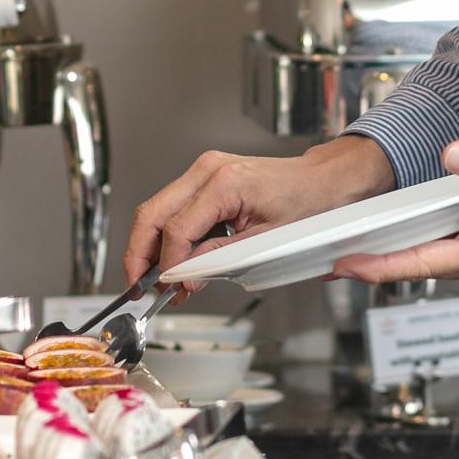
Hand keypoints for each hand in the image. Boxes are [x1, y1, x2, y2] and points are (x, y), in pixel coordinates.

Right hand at [124, 135, 394, 285]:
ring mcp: (203, 170)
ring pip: (156, 209)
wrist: (322, 181)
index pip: (177, 228)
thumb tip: (186, 279)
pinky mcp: (205, 177)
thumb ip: (220, 259)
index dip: (168, 264)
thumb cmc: (306, 204)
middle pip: (152, 213)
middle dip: (139, 253)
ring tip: (153, 280)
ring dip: (149, 246)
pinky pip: (173, 207)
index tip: (167, 289)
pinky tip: (172, 262)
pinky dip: (166, 236)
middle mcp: (207, 170)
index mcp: (224, 183)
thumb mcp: (266, 241)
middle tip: (136, 286)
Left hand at [331, 138, 458, 288]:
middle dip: (376, 265)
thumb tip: (453, 155)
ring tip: (355, 249)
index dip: (380, 266)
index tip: (345, 266)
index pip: (421, 263)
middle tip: (331, 261)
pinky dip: (421, 245)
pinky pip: (448, 249)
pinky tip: (403, 234)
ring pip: (433, 259)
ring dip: (396, 257)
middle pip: (419, 267)